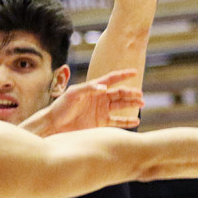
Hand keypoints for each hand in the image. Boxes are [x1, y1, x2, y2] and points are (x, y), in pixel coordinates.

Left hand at [29, 70, 143, 134]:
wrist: (55, 125)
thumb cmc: (61, 106)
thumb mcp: (73, 94)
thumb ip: (88, 88)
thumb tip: (104, 88)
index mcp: (94, 88)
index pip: (111, 79)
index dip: (123, 75)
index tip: (134, 72)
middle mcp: (100, 98)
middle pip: (119, 93)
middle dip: (131, 93)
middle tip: (141, 95)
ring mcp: (101, 111)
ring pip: (120, 106)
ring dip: (131, 104)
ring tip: (142, 104)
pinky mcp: (100, 123)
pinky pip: (117, 121)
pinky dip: (126, 121)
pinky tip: (136, 120)